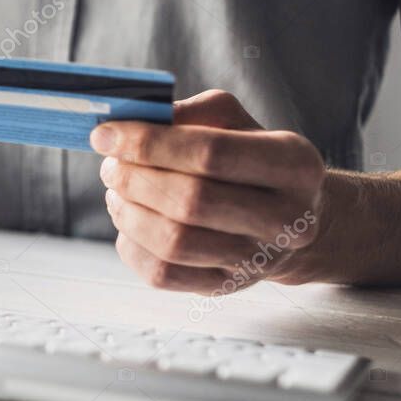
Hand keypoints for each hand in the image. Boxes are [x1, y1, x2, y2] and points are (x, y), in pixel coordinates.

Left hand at [90, 90, 325, 294]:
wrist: (284, 213)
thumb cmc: (246, 155)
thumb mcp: (231, 120)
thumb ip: (187, 114)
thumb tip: (131, 125)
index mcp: (294, 164)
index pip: (210, 154)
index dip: (149, 143)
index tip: (105, 135)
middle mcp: (287, 219)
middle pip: (190, 201)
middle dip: (134, 179)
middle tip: (110, 166)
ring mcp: (258, 260)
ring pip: (174, 242)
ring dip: (129, 212)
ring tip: (117, 192)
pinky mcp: (226, 287)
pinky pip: (162, 274)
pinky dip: (131, 244)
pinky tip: (130, 221)